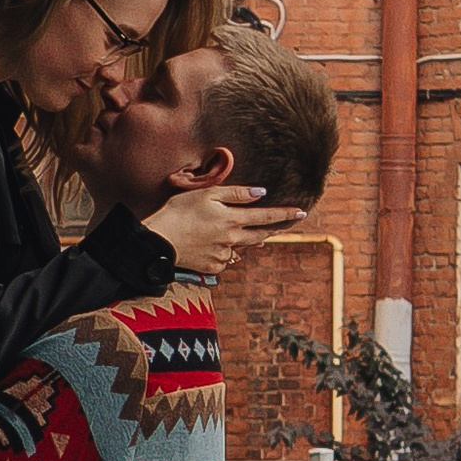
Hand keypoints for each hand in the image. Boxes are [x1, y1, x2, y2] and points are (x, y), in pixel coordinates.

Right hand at [149, 185, 305, 276]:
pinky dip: (225, 252)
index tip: (302, 212)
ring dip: (246, 241)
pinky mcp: (212, 268)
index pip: (266, 216)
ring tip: (241, 234)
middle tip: (280, 227)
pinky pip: (225, 259)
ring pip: (241, 248)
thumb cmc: (179, 212)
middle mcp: (232, 240)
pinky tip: (212, 245)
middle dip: (271, 231)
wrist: (159, 241)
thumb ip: (236, 193)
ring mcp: (223, 256)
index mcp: (233, 220)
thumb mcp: (207, 194)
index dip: (285, 214)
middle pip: (259, 236)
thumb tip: (261, 193)